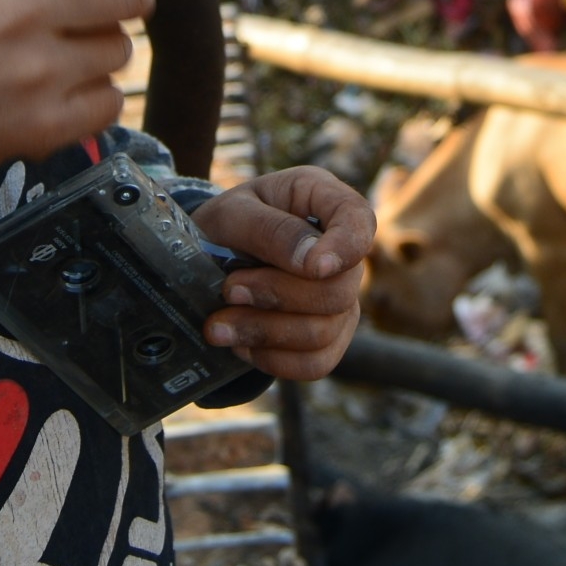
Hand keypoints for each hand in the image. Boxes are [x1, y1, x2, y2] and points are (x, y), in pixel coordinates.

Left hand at [191, 166, 374, 379]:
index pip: (359, 221)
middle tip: (228, 290)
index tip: (317, 267)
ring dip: (264, 331)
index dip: (347, 248)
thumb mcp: (233, 213)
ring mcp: (340, 299)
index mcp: (324, 201)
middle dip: (277, 296)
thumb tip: (314, 263)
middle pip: (338, 291)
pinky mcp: (329, 337)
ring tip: (218, 325)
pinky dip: (272, 359)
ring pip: (323, 332)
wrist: (206, 261)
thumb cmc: (226, 225)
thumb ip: (272, 230)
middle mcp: (341, 253)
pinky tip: (241, 343)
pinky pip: (315, 363)